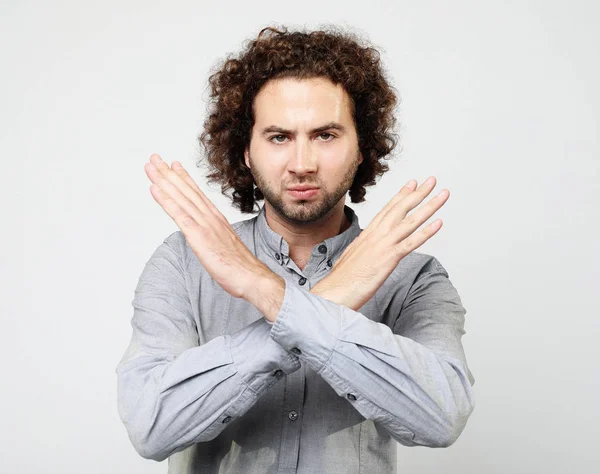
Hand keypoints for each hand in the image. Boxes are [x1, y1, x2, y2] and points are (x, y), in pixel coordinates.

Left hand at [144, 154, 276, 300]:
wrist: (252, 277)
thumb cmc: (241, 267)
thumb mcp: (226, 247)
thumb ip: (216, 237)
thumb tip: (209, 238)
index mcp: (217, 219)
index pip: (197, 194)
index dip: (184, 178)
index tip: (173, 165)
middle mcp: (210, 217)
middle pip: (186, 191)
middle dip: (169, 173)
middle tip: (155, 158)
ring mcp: (205, 225)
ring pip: (181, 198)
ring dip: (164, 180)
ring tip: (151, 166)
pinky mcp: (199, 237)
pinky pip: (179, 215)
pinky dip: (166, 201)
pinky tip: (155, 190)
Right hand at [311, 177, 448, 310]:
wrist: (333, 292)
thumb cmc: (340, 280)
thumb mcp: (351, 258)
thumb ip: (362, 250)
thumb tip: (366, 249)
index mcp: (367, 234)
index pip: (387, 210)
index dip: (401, 195)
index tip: (412, 184)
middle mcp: (376, 235)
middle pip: (401, 209)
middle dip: (418, 193)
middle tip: (432, 180)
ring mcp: (383, 245)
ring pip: (410, 221)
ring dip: (429, 206)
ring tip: (443, 194)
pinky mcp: (388, 258)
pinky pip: (411, 243)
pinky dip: (426, 232)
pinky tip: (439, 223)